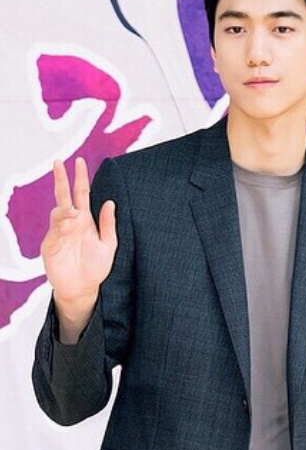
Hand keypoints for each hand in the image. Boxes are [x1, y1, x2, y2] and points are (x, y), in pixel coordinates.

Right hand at [41, 157, 117, 341]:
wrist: (83, 288)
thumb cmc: (96, 267)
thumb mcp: (109, 245)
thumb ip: (108, 224)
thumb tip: (110, 202)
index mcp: (85, 220)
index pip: (82, 194)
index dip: (80, 177)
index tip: (79, 161)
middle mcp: (71, 223)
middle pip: (63, 196)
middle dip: (61, 179)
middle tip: (58, 162)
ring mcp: (59, 233)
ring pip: (58, 212)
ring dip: (65, 209)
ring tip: (74, 213)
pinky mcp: (50, 245)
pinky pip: (53, 231)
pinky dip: (60, 226)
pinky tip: (67, 226)